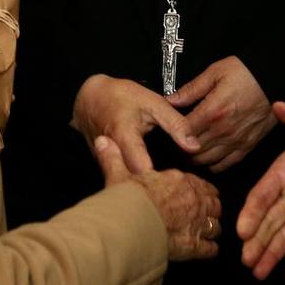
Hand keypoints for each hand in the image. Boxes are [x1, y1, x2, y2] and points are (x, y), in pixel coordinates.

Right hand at [72, 74, 198, 173]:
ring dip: (149, 185)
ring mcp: (105, 164)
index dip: (161, 179)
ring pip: (130, 183)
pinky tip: (155, 177)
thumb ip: (175, 123)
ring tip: (169, 183)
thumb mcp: (152, 102)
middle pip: (137, 182)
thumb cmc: (121, 97)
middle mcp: (112, 155)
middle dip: (158, 186)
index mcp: (124, 137)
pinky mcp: (105, 169)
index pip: (142, 169)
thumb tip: (194, 146)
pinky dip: (140, 179)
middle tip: (178, 185)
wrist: (90, 99)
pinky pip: (125, 178)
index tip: (177, 180)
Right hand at [95, 135, 220, 261]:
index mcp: (178, 181)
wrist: (131, 227)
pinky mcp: (194, 246)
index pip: (199, 184)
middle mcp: (193, 201)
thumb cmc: (127, 200)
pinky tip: (205, 250)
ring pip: (215, 225)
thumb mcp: (118, 175)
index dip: (200, 190)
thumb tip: (103, 141)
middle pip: (213, 203)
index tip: (197, 193)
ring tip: (206, 232)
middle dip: (210, 209)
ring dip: (211, 228)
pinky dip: (209, 249)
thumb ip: (113, 158)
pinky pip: (210, 248)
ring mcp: (196, 224)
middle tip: (205, 213)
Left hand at [168, 55, 276, 171]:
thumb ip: (192, 89)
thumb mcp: (215, 72)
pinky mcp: (248, 147)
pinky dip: (213, 164)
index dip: (171, 132)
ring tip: (187, 149)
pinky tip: (207, 156)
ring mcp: (236, 142)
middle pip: (192, 151)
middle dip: (180, 147)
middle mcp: (223, 132)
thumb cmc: (245, 72)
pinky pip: (225, 164)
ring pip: (207, 161)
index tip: (167, 129)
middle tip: (174, 141)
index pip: (183, 132)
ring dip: (194, 158)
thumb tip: (170, 100)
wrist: (276, 79)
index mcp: (212, 112)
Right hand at [237, 102, 284, 279]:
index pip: (261, 196)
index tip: (242, 231)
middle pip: (267, 222)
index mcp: (282, 173)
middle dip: (256, 241)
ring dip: (272, 253)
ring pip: (284, 236)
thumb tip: (278, 104)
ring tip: (260, 272)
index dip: (251, 213)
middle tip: (247, 260)